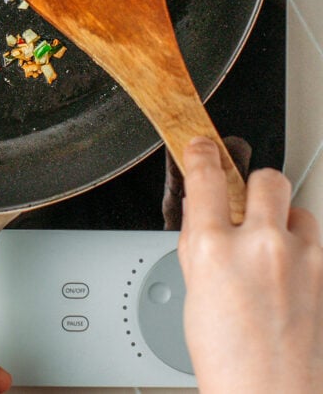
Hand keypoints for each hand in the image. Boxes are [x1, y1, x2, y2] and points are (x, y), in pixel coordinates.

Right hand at [179, 137, 322, 393]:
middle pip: (267, 178)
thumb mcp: (194, 289)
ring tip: (274, 255)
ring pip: (299, 211)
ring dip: (285, 224)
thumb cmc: (229, 358)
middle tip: (251, 204)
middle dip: (257, 186)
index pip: (207, 175)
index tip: (204, 147)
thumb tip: (202, 207)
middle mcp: (261, 247)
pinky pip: (317, 243)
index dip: (203, 153)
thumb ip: (198, 240)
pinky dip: (304, 253)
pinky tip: (291, 280)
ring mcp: (303, 261)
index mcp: (214, 249)